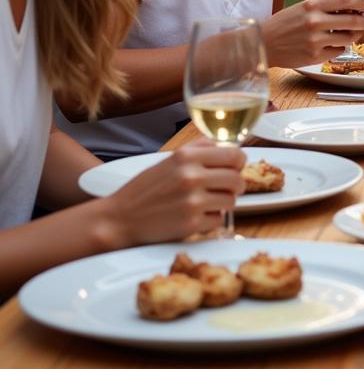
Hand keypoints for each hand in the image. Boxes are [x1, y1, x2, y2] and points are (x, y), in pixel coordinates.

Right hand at [108, 139, 244, 244]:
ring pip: (231, 201)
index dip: (239, 162)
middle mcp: (191, 176)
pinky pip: (219, 220)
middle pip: (237, 179)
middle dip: (235, 185)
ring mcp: (192, 201)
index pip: (234, 155)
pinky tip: (197, 216)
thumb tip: (228, 143)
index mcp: (187, 156)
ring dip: (224, 203)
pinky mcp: (191, 224)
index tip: (235, 167)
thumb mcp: (171, 159)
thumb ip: (200, 148)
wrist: (119, 219)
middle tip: (225, 188)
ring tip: (208, 202)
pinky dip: (211, 220)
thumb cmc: (146, 188)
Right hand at [262, 0, 363, 65]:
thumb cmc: (283, 24)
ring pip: (348, 38)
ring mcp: (315, 40)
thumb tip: (350, 8)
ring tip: (350, 33)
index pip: (346, 0)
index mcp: (312, 5)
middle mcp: (315, 22)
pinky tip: (333, 44)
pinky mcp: (315, 56)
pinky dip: (340, 47)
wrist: (263, 43)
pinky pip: (339, 51)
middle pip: (353, 20)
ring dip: (354, 35)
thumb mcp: (302, 7)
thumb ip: (324, 6)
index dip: (362, 1)